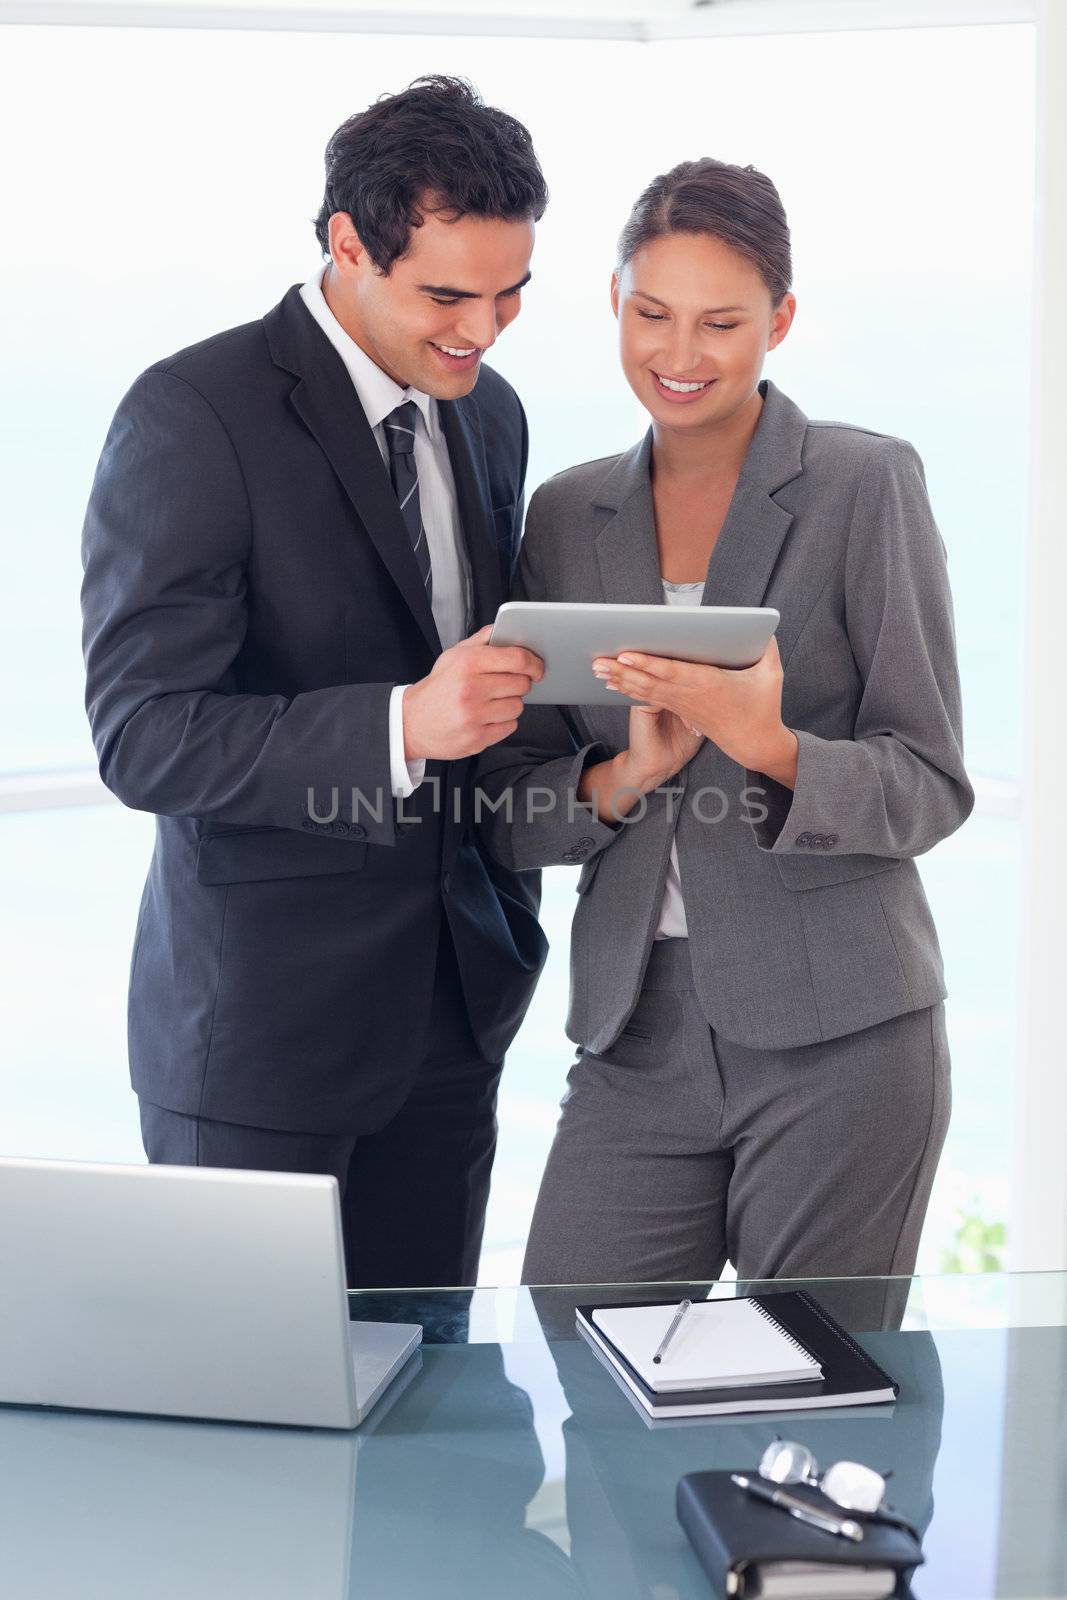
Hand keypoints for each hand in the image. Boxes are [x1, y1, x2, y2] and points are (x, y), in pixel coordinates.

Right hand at [403, 625, 543, 760]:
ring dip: (510, 704)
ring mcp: (474, 716)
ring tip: (491, 702)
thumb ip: (481, 640)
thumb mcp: (452, 656)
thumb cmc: (436, 688)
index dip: (534, 663)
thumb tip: (505, 629)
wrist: (411, 722)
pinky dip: (503, 722)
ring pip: (518, 706)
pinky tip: (486, 717)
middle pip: (521, 683)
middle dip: (519, 683)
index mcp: (467, 663)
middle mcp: (471, 689)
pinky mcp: (477, 738)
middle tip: (505, 685)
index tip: (538, 667)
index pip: (517, 659)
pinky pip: (509, 726)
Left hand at [593, 635, 797, 783]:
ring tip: (597, 669)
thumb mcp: (771, 678)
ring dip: (620, 680)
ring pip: (645, 691)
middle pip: (649, 682)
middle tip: (597, 661)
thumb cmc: (763, 709)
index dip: (647, 664)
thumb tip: (763, 629)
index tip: (627, 655)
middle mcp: (689, 695)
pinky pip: (650, 699)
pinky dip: (630, 690)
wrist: (754, 744)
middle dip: (622, 671)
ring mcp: (682, 704)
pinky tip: (613, 683)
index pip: (671, 672)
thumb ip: (767, 650)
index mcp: (708, 684)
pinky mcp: (680, 710)